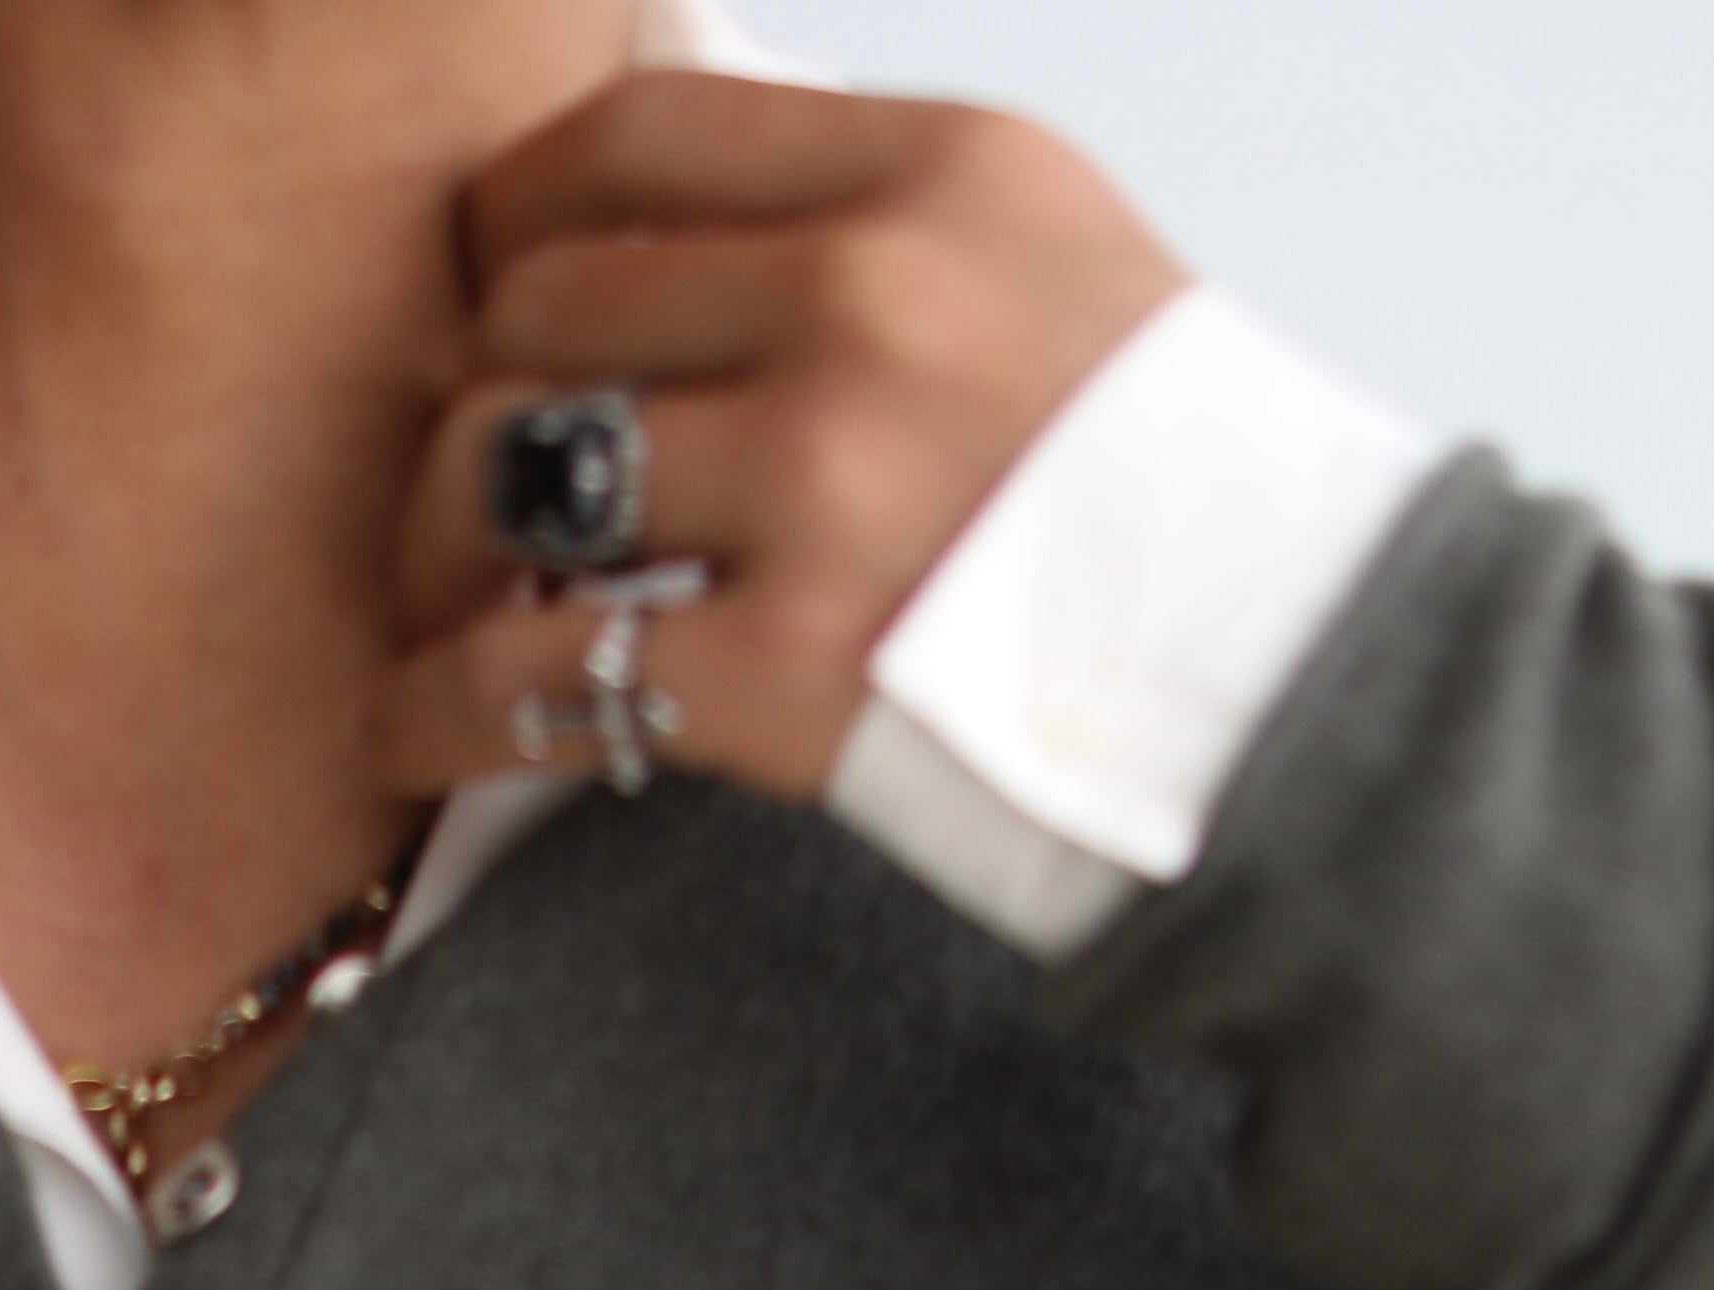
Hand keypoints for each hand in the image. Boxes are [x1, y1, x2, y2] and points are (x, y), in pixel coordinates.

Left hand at [369, 77, 1185, 800]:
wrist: (1300, 692)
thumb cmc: (1163, 496)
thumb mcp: (1046, 262)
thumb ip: (866, 212)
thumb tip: (663, 174)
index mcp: (933, 174)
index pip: (634, 133)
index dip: (511, 215)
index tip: (487, 289)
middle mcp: (870, 302)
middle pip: (541, 307)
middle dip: (468, 403)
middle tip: (459, 494)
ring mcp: (827, 484)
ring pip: (507, 470)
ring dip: (435, 551)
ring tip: (443, 608)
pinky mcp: (792, 669)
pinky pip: (532, 671)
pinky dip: (438, 709)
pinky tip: (413, 732)